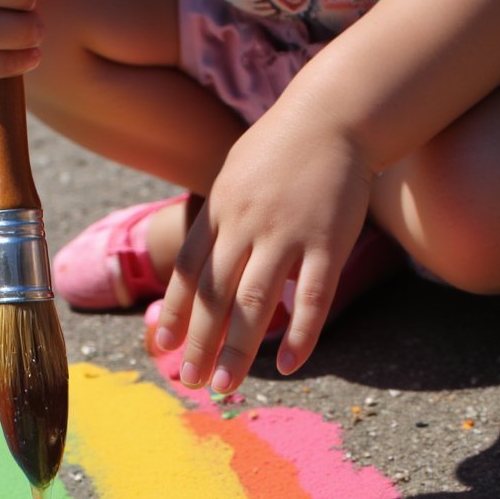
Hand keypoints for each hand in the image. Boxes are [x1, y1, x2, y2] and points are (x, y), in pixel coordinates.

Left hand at [155, 85, 373, 385]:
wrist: (337, 112)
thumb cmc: (282, 148)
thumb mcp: (235, 175)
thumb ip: (218, 219)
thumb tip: (199, 262)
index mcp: (220, 211)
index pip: (189, 271)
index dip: (175, 312)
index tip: (163, 347)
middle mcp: (246, 225)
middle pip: (215, 295)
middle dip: (199, 343)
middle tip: (188, 382)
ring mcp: (288, 234)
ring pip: (255, 302)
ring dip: (237, 349)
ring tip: (224, 385)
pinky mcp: (328, 242)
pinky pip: (311, 296)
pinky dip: (300, 334)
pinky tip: (288, 366)